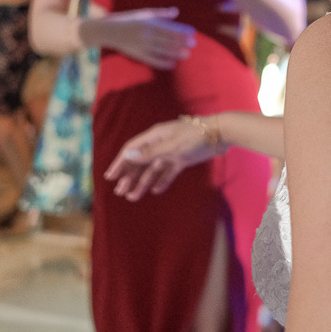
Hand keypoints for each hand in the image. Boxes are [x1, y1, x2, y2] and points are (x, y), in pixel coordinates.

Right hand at [97, 7, 195, 69]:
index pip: (168, 28)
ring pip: (161, 51)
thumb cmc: (127, 19)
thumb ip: (160, 14)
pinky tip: (172, 64)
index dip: (181, 31)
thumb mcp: (143, 13)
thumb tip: (176, 11)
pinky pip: (152, 60)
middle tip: (193, 44)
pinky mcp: (137, 55)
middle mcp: (145, 35)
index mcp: (148, 23)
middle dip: (181, 42)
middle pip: (167, 40)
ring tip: (186, 55)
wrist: (108, 31)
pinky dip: (162, 63)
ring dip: (175, 53)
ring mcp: (141, 46)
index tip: (192, 33)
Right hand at [104, 116, 219, 200]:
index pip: (131, 150)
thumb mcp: (171, 146)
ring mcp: (171, 151)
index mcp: (155, 136)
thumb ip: (150, 152)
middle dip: (129, 177)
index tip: (110, 177)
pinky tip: (155, 190)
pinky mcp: (182, 159)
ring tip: (133, 197)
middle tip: (121, 192)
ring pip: (153, 169)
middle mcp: (160, 143)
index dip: (120, 163)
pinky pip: (168, 172)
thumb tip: (128, 156)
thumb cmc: (195, 136)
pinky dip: (162, 180)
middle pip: (140, 162)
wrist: (220, 134)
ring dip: (142, 182)